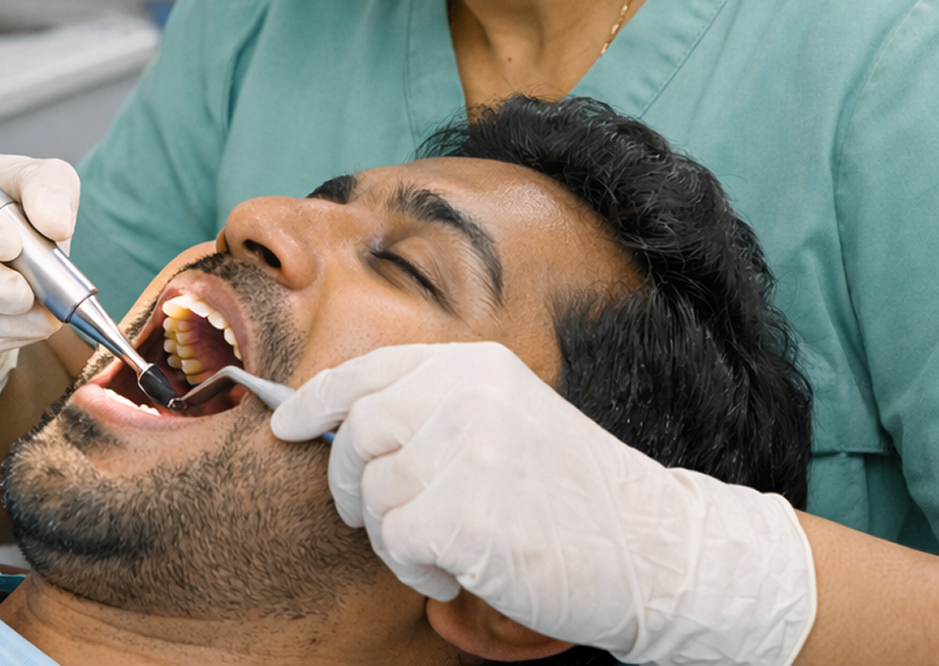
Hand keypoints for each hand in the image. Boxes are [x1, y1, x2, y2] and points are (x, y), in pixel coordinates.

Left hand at [271, 342, 816, 665]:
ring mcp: (467, 452)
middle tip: (376, 517)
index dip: (317, 399)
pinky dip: (416, 570)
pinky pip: (397, 543)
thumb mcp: (507, 420)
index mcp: (477, 367)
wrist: (653, 550)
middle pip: (357, 432)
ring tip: (447, 548)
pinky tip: (460, 571)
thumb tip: (338, 422)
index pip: (370, 369)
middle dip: (349, 482)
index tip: (285, 424)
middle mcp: (469, 397)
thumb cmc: (572, 496)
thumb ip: (435, 409)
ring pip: (373, 496)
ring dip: (395, 537)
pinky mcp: (466, 515)